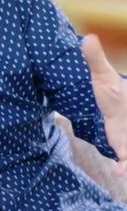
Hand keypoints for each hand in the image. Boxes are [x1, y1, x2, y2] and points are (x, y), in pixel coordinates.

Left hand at [82, 34, 126, 175]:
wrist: (114, 105)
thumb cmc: (111, 93)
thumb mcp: (102, 77)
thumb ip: (95, 59)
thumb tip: (87, 38)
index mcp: (126, 105)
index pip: (123, 113)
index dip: (126, 140)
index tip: (125, 145)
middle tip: (125, 159)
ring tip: (122, 169)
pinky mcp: (124, 148)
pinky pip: (126, 161)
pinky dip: (124, 167)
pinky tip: (119, 172)